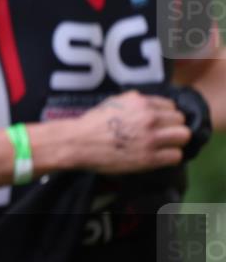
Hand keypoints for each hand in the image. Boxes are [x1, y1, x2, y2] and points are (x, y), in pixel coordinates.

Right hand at [71, 90, 190, 173]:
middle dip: (172, 128)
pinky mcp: (149, 158)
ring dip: (174, 142)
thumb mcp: (115, 102)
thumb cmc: (92, 123)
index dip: (165, 116)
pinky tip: (158, 157)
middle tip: (161, 136)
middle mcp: (149, 118)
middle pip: (180, 121)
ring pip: (183, 137)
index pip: (171, 107)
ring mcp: (151, 138)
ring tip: (163, 147)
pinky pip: (176, 156)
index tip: (159, 123)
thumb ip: (136, 103)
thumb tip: (152, 106)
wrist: (78, 143)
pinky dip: (169, 157)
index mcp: (141, 102)